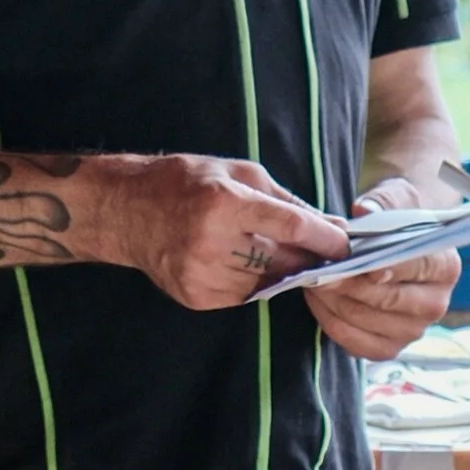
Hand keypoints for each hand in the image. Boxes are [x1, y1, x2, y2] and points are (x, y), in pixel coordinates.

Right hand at [108, 156, 347, 312]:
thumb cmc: (184, 182)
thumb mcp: (236, 172)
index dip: (324, 238)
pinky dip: (251, 281)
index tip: (346, 244)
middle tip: (321, 250)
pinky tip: (235, 260)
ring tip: (263, 248)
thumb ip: (285, 201)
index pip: (291, 227)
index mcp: (224, 203)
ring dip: (277, 269)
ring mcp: (202, 274)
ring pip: (267, 282)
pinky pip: (243, 295)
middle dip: (307, 256)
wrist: (124, 210)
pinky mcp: (196, 296)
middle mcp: (213, 242)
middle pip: (283, 260)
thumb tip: (329, 225)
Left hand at [310, 173, 460, 361]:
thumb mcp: (394, 198)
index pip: (416, 267)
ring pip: (366, 320)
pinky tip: (318, 301)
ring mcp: (413, 330)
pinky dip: (331, 322)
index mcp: (446, 267)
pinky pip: (355, 343)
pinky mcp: (389, 348)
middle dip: (348, 283)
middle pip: (388, 299)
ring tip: (312, 280)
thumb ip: (382, 202)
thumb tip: (364, 211)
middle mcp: (436, 304)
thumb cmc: (395, 221)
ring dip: (333, 302)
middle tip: (318, 269)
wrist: (395, 244)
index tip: (358, 261)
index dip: (387, 265)